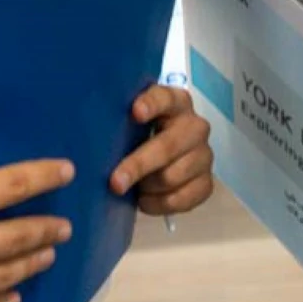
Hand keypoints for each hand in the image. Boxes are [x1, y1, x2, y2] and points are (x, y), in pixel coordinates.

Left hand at [109, 85, 214, 215]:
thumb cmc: (140, 133)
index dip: (151, 104)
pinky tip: (145, 200)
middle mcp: (195, 126)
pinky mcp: (206, 182)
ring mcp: (204, 155)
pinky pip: (181, 199)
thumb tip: (96, 139)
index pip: (165, 98)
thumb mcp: (131, 121)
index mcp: (176, 102)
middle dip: (139, 165)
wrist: (165, 156)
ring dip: (147, 186)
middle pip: (167, 146)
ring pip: (172, 177)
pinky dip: (158, 203)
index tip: (135, 112)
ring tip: (132, 187)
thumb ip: (121, 121)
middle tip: (115, 182)